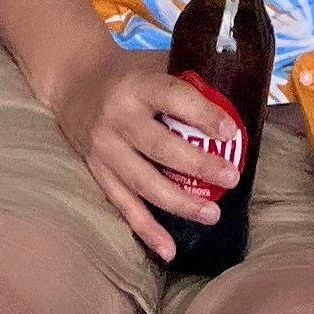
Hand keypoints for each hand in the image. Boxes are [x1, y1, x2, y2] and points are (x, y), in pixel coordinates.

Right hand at [47, 38, 240, 262]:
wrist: (73, 81)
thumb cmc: (128, 72)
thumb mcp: (154, 62)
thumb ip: (189, 80)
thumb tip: (240, 101)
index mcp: (137, 85)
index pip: (173, 97)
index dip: (202, 115)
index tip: (230, 132)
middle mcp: (117, 118)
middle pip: (160, 147)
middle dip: (198, 166)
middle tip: (231, 179)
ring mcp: (104, 149)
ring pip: (144, 183)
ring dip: (180, 203)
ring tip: (212, 214)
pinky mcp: (97, 172)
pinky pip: (124, 205)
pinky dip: (147, 230)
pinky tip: (169, 250)